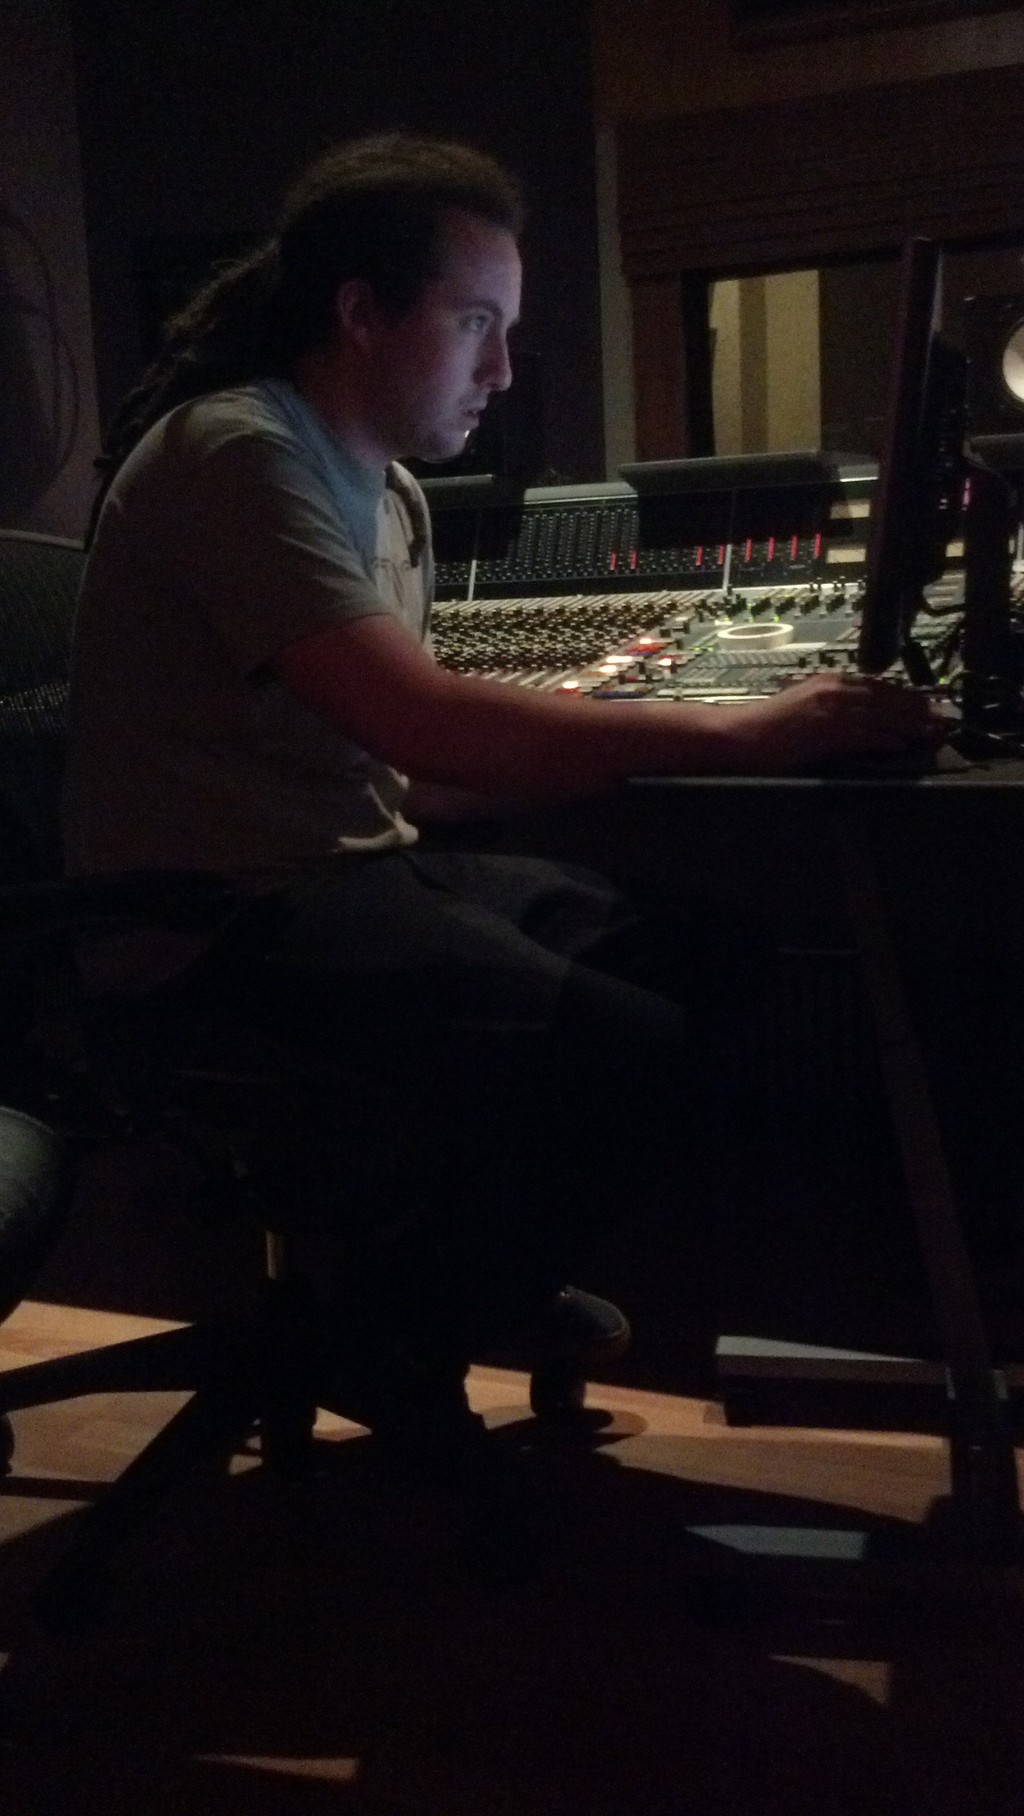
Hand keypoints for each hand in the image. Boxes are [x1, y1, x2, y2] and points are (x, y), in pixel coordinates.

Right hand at [739, 672, 950, 770]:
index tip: (923, 704)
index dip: (903, 696)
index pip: (877, 685)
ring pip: (881, 715)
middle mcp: (835, 689)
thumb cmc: (768, 726)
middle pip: (886, 698)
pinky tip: (901, 745)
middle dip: (915, 709)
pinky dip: (886, 739)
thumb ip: (832, 705)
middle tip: (938, 719)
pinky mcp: (827, 731)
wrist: (739, 735)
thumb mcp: (804, 704)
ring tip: (930, 733)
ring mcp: (832, 710)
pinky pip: (865, 734)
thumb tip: (859, 716)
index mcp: (830, 681)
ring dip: (909, 725)